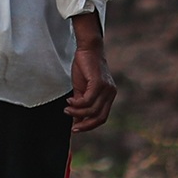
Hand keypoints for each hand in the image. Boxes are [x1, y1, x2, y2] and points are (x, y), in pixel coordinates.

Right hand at [65, 17, 115, 131]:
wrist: (87, 49)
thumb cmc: (85, 67)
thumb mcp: (82, 89)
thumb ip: (81, 104)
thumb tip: (76, 121)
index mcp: (108, 96)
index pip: (102, 117)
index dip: (89, 125)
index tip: (76, 129)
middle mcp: (110, 94)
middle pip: (100, 117)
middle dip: (86, 125)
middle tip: (73, 127)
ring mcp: (106, 89)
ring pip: (92, 110)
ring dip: (77, 112)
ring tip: (67, 108)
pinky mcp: (99, 83)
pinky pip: (88, 100)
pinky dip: (78, 104)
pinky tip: (69, 100)